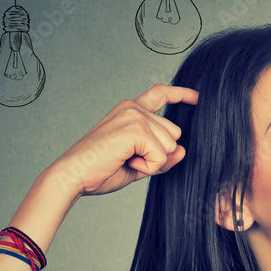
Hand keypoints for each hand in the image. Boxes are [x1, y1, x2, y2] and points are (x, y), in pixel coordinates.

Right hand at [48, 84, 198, 197]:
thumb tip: (183, 151)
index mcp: (130, 111)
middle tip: (129, 159)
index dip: (181, 95)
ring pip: (170, 145)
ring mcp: (134, 116)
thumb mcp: (138, 164)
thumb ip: (161, 157)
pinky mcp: (135, 128)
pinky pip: (161, 155)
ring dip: (153, 162)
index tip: (197, 97)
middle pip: (174, 133)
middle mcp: (133, 108)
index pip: (160, 94)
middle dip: (159, 154)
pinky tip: (127, 162)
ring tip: (125, 160)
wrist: (73, 176)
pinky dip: (148, 166)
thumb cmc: (99, 171)